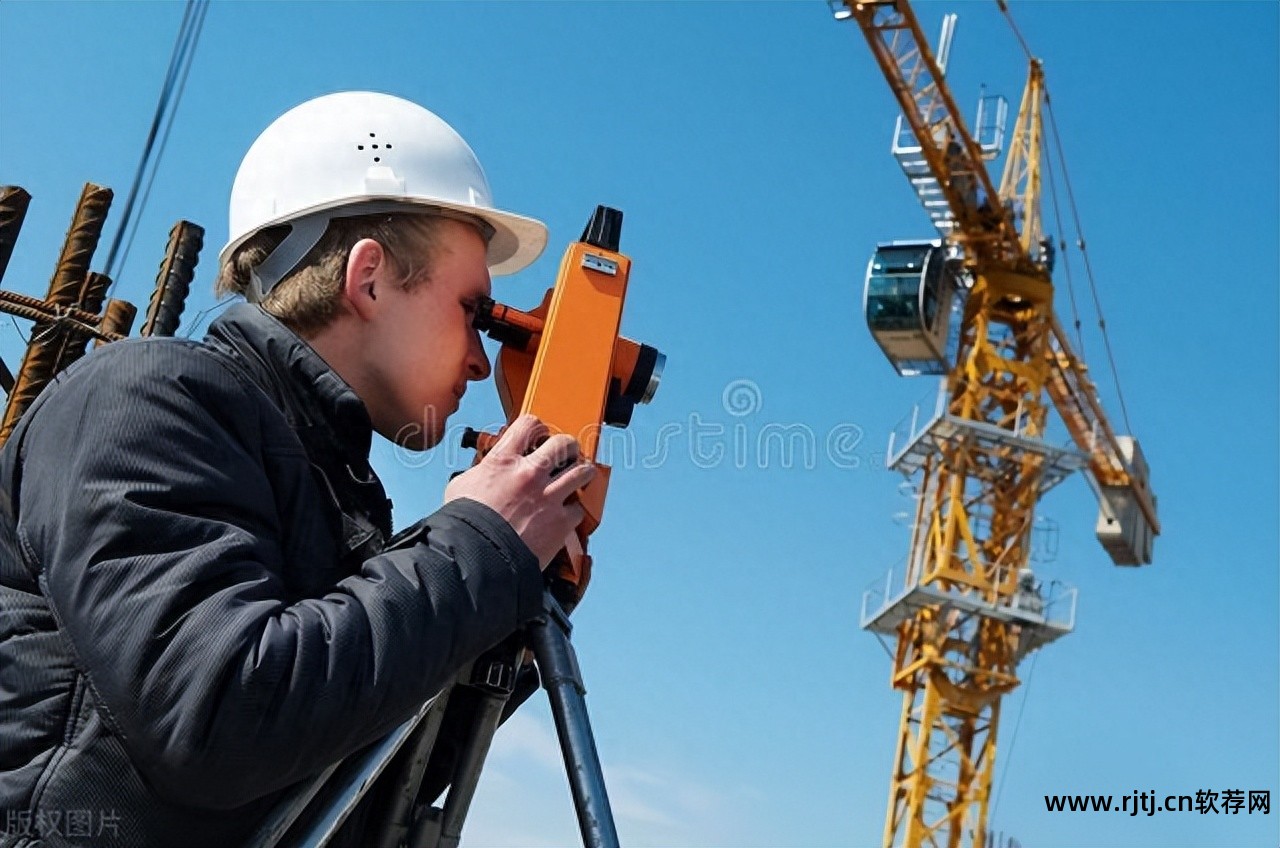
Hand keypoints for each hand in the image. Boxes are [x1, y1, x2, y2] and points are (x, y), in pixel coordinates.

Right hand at [444, 414, 594, 568]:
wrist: (476, 559)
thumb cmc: (464, 527)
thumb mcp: (462, 487)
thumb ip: (480, 472)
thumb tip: (483, 471)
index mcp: (503, 461)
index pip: (528, 424)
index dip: (537, 426)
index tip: (538, 434)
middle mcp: (529, 474)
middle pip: (563, 443)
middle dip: (568, 446)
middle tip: (567, 452)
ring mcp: (548, 498)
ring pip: (582, 472)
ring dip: (582, 472)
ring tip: (579, 476)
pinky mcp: (560, 523)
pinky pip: (579, 509)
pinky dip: (574, 511)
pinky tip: (566, 513)